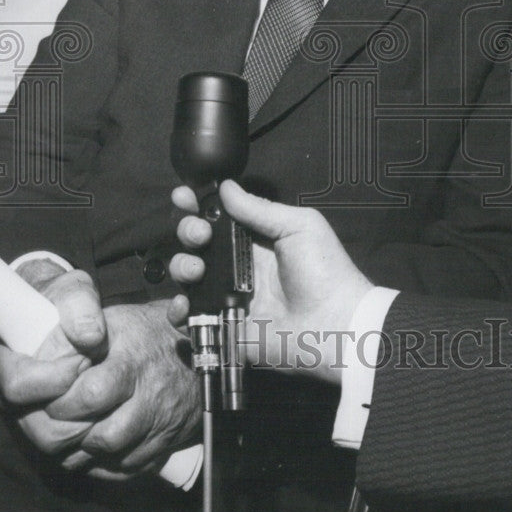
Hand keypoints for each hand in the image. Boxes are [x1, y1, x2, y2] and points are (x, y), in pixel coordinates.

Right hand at [0, 263, 107, 464]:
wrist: (80, 319)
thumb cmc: (72, 303)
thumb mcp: (75, 290)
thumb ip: (80, 306)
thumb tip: (90, 337)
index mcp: (6, 360)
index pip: (18, 386)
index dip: (53, 378)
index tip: (85, 359)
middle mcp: (17, 398)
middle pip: (41, 429)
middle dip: (80, 410)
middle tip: (110, 381)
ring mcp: (35, 420)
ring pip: (61, 448)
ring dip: (95, 427)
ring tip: (119, 397)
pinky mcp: (59, 435)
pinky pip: (80, 459)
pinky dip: (105, 445)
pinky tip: (125, 416)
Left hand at [43, 299, 200, 477]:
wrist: (199, 349)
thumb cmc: (148, 332)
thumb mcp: (115, 320)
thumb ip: (78, 334)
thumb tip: (40, 354)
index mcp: (134, 361)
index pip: (90, 395)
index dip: (60, 403)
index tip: (48, 397)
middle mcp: (151, 396)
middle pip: (101, 437)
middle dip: (67, 434)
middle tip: (53, 421)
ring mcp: (160, 423)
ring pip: (112, 457)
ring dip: (83, 451)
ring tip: (70, 432)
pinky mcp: (165, 443)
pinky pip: (126, 468)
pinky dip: (103, 463)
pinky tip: (92, 445)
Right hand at [168, 181, 372, 383]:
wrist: (334, 323)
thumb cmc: (324, 270)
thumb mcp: (299, 226)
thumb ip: (260, 208)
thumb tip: (225, 187)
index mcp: (255, 239)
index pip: (218, 217)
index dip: (197, 205)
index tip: (183, 196)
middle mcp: (237, 264)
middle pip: (196, 242)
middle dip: (188, 231)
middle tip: (200, 235)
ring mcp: (228, 295)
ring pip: (187, 274)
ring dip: (183, 265)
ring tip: (198, 269)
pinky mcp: (224, 324)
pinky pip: (189, 316)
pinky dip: (178, 309)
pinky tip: (186, 301)